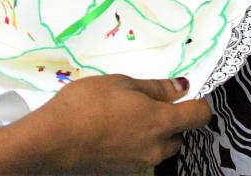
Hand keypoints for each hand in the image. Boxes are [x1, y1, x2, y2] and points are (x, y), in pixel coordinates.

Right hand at [32, 75, 209, 171]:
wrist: (51, 141)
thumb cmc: (87, 104)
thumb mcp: (123, 84)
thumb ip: (156, 88)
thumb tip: (181, 88)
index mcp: (161, 122)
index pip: (200, 115)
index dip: (198, 102)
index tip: (186, 93)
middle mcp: (156, 148)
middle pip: (179, 135)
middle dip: (171, 120)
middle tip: (146, 104)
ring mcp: (139, 165)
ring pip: (159, 149)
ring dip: (153, 136)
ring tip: (126, 118)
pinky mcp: (121, 174)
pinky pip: (139, 158)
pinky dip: (134, 147)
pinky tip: (113, 134)